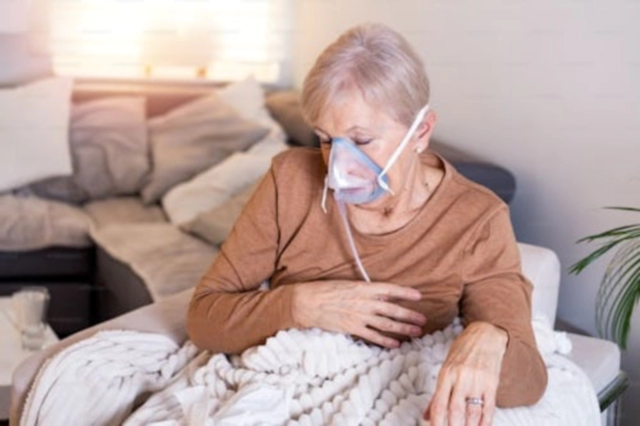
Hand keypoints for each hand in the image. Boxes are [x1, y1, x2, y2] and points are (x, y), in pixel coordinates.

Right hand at [291, 280, 426, 347]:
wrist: (307, 302)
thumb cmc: (326, 290)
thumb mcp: (348, 284)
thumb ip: (366, 290)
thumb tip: (382, 294)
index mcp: (363, 287)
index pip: (390, 289)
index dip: (405, 292)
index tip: (418, 295)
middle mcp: (364, 302)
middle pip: (393, 309)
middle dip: (410, 315)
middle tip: (423, 319)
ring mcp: (359, 317)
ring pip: (386, 324)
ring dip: (403, 328)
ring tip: (416, 332)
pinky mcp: (352, 328)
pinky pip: (373, 336)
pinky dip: (385, 341)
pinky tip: (396, 345)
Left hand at [424, 321, 507, 425]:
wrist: (485, 335)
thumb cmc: (462, 351)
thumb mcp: (446, 368)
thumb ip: (438, 393)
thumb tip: (426, 416)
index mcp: (446, 374)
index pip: (439, 403)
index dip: (436, 422)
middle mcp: (460, 378)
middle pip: (455, 410)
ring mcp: (477, 381)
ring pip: (472, 411)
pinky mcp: (492, 383)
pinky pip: (488, 407)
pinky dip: (486, 422)